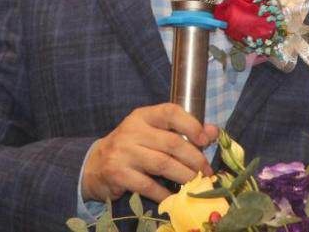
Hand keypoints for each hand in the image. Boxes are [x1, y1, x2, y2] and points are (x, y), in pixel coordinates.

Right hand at [81, 103, 218, 202]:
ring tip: (196, 182)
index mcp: (143, 116)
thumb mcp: (153, 132)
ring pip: (163, 164)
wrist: (95, 165)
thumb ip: (181, 130)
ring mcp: (123, 152)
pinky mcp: (118, 173)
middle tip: (206, 170)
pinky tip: (175, 197)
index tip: (206, 139)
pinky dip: (165, 193)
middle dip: (194, 158)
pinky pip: (148, 186)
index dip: (191, 125)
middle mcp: (132, 131)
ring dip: (184, 176)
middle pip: (171, 143)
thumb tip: (213, 132)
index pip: (170, 112)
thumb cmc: (131, 147)